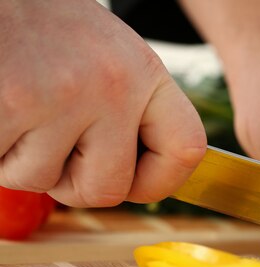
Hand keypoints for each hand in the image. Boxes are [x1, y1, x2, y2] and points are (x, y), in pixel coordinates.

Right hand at [0, 0, 205, 206]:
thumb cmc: (45, 30)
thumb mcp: (109, 58)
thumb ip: (132, 112)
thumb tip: (146, 179)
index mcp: (144, 71)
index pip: (186, 149)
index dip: (160, 181)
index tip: (133, 180)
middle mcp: (113, 84)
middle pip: (109, 189)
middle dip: (73, 182)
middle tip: (50, 143)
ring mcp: (63, 96)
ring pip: (44, 181)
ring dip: (22, 161)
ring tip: (18, 108)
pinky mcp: (12, 104)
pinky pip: (3, 168)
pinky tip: (0, 110)